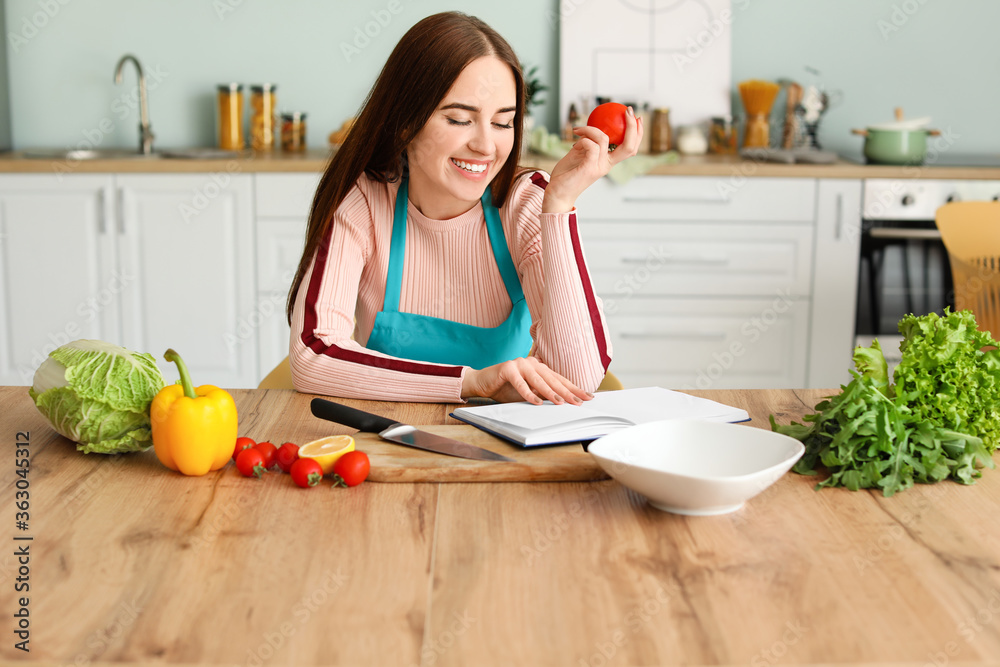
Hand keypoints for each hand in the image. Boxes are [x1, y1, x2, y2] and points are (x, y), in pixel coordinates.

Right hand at [461, 357, 592, 404]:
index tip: (587, 397)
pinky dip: (528, 393)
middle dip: (567, 392)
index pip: (559, 379)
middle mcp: (532, 363)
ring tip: (561, 402)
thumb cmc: (506, 388)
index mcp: (539, 368)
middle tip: (579, 401)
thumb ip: (543, 395)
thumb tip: (562, 403)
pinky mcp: (507, 369)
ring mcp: (520, 364)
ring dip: (550, 393)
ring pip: (538, 380)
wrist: (483, 382)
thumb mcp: (528, 394)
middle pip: (552, 379)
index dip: (573, 388)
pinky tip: (537, 402)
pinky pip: (520, 383)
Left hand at [542, 105, 643, 213]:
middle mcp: (607, 165)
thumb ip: (587, 143)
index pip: (630, 148)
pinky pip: (590, 145)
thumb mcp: (579, 154)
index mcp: (608, 162)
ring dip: (590, 129)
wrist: (557, 193)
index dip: (637, 132)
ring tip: (578, 130)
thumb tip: (590, 128)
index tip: (635, 116)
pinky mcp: (589, 168)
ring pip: (603, 139)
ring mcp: (599, 167)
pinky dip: (582, 138)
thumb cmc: (566, 174)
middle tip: (628, 110)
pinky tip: (574, 141)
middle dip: (632, 126)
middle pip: (629, 146)